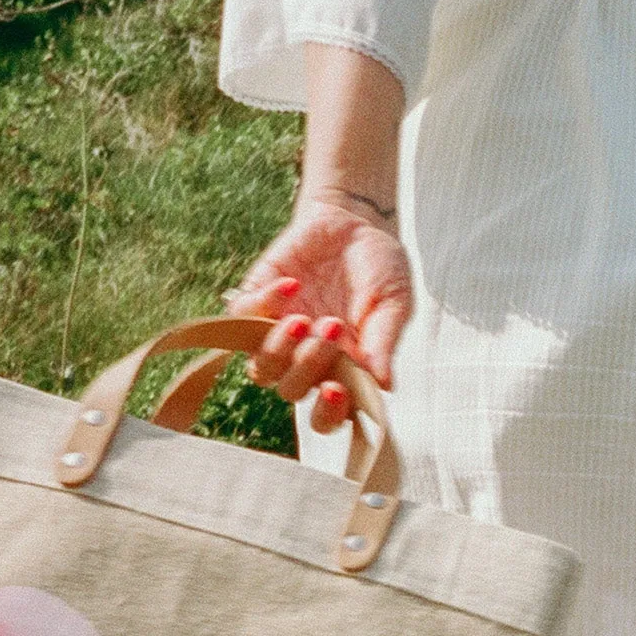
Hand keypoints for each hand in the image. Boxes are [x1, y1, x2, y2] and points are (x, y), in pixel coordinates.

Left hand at [227, 195, 412, 433]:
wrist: (355, 221)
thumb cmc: (380, 269)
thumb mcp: (393, 303)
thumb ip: (385, 341)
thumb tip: (385, 386)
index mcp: (345, 371)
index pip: (329, 414)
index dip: (328, 413)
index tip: (337, 388)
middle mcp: (308, 360)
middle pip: (291, 390)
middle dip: (308, 366)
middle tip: (332, 327)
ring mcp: (278, 334)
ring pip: (260, 367)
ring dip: (277, 349)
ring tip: (302, 318)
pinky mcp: (256, 301)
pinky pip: (242, 319)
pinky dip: (263, 304)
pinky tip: (292, 283)